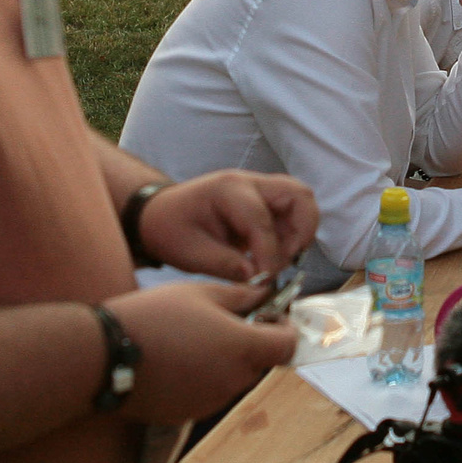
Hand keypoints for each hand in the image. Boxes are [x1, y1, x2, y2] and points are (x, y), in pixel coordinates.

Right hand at [107, 280, 296, 422]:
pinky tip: (176, 358)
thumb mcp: (200, 292)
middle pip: (260, 362)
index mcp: (241, 347)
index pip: (287, 346)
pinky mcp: (189, 412)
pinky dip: (203, 376)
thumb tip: (266, 294)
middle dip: (252, 342)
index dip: (285, 329)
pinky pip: (209, 392)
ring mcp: (211, 400)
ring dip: (226, 360)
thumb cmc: (153, 316)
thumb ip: (241, 296)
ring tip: (193, 337)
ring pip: (234, 377)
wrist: (105, 356)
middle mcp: (233, 380)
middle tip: (225, 320)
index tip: (272, 315)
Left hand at [132, 171, 319, 280]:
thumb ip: (226, 265)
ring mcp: (260, 189)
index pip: (262, 220)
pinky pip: (293, 213)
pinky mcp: (265, 202)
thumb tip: (259, 278)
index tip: (265, 280)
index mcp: (227, 189)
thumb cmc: (170, 230)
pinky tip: (273, 256)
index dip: (269, 254)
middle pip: (299, 195)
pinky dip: (293, 235)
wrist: (159, 215)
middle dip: (301, 232)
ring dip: (300, 233)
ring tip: (281, 260)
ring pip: (302, 202)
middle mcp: (249, 182)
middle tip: (286, 262)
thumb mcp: (190, 253)